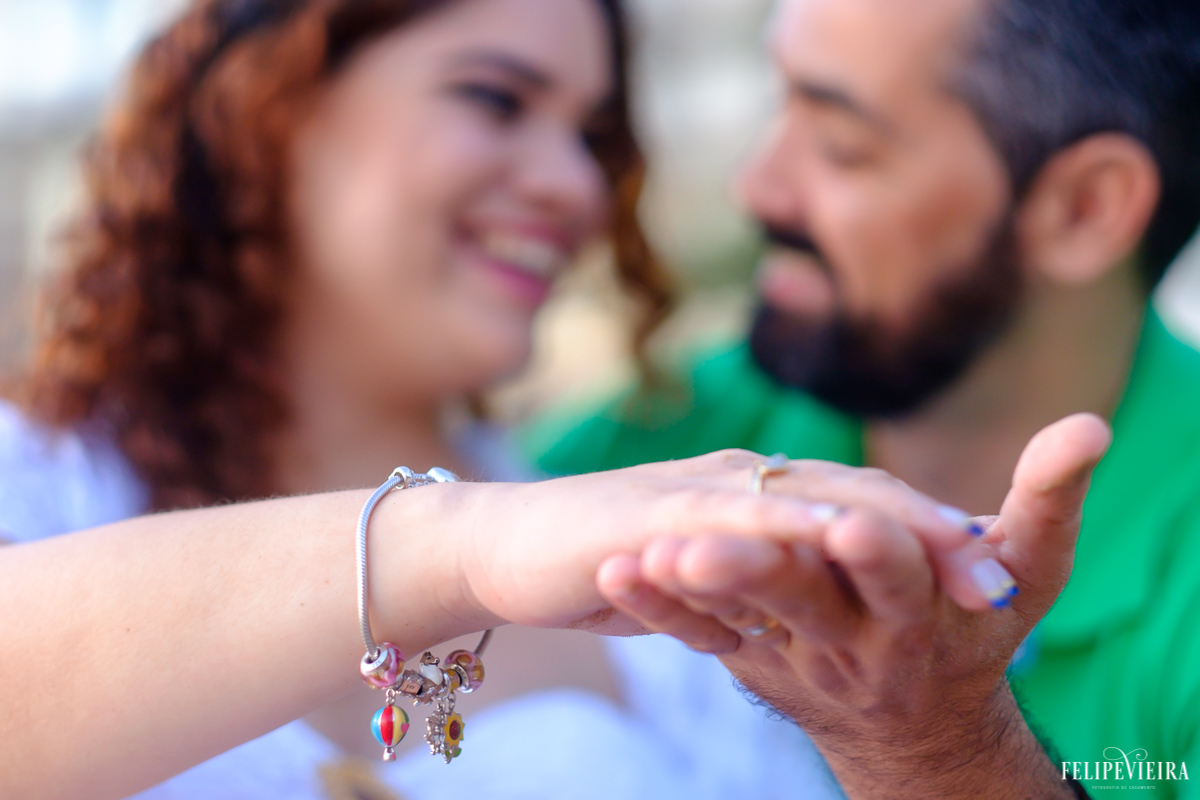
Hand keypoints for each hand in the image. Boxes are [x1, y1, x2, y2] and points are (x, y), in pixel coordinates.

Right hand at [418, 450, 982, 636]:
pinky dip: (793, 532)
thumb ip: (749, 580)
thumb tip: (792, 605)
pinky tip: (840, 544)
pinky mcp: (656, 515)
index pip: (856, 502)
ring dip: (887, 525)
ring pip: (809, 498)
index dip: (927, 532)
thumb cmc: (603, 562)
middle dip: (931, 528)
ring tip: (957, 552)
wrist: (505, 549)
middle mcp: (738, 479)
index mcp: (755, 492)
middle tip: (1002, 569)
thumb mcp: (697, 576)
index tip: (994, 571)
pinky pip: (735, 521)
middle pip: (853, 491)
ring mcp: (698, 490)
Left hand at [597, 414, 1110, 799]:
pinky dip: (660, 611)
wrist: (915, 714)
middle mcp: (855, 638)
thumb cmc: (977, 631)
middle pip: (805, 603)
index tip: (851, 524)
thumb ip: (1049, 502)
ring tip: (643, 561)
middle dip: (758, 575)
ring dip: (692, 592)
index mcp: (922, 611)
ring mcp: (795, 651)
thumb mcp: (1031, 575)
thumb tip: (1092, 423)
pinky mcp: (752, 657)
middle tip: (701, 551)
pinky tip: (616, 579)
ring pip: (741, 622)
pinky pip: (701, 638)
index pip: (901, 577)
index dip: (880, 550)